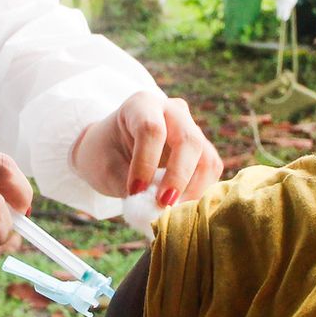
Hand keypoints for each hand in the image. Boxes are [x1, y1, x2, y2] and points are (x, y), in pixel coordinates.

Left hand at [69, 91, 220, 205]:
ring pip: (206, 159)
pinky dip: (199, 193)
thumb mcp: (104, 168)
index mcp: (141, 104)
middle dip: (178, 177)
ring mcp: (192, 129)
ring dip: (193, 191)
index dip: (146, 164)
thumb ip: (127, 185)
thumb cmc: (105, 154)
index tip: (134, 191)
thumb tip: (153, 209)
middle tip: (163, 205)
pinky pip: (211, 171)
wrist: (113, 148)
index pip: (151, 129)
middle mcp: (173, 111)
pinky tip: (180, 207)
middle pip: (188, 141)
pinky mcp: (203, 150)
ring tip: (171, 212)